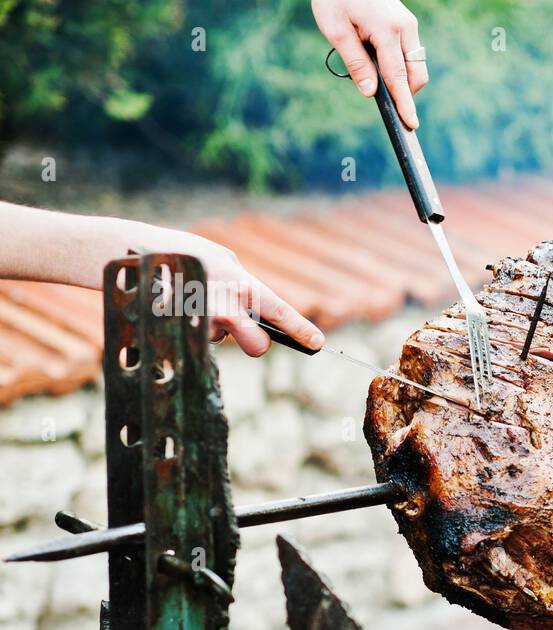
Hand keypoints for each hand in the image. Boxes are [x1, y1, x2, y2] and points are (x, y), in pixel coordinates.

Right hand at [148, 227, 324, 357]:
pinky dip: (193, 327)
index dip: (301, 329)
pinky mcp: (182, 332)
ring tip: (193, 301)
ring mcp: (202, 322)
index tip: (318, 344)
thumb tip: (256, 313)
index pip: (279, 311)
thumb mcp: (218, 259)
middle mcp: (224, 305)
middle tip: (245, 332)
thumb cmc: (178, 255)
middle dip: (255, 343)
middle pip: (257, 346)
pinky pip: (199, 339)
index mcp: (239, 281)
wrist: (127, 255)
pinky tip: (178, 307)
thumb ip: (240, 284)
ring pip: (222, 340)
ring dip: (214, 328)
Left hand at [312, 0, 427, 129]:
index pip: (399, 77)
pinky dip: (399, 64)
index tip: (410, 123)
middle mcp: (405, 27)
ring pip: (415, 64)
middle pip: (416, 74)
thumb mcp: (336, 30)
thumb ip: (356, 63)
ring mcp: (409, 24)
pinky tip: (378, 59)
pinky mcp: (407, 23)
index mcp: (388, 30)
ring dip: (401, 77)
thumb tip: (370, 92)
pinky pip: (410, 53)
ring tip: (373, 71)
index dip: (404, 103)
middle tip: (383, 99)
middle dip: (405, 92)